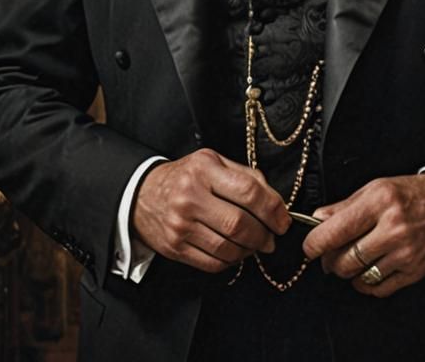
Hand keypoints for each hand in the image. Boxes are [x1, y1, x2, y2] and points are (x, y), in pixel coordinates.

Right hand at [131, 148, 290, 272]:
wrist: (141, 194)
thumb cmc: (185, 176)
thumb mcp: (212, 162)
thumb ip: (244, 175)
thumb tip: (275, 202)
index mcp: (203, 169)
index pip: (248, 191)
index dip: (273, 209)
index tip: (283, 220)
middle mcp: (190, 196)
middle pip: (239, 224)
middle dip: (264, 235)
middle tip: (273, 237)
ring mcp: (180, 225)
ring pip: (228, 248)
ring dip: (250, 251)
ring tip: (255, 245)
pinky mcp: (174, 248)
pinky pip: (213, 263)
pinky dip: (231, 261)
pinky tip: (236, 252)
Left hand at [301, 174, 424, 296]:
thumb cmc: (409, 194)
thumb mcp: (375, 188)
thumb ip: (344, 206)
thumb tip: (316, 220)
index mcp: (380, 202)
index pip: (337, 229)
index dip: (316, 242)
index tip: (309, 247)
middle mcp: (393, 228)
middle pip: (346, 258)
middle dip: (330, 261)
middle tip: (328, 255)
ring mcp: (405, 253)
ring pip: (360, 276)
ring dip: (347, 272)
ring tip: (348, 260)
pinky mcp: (414, 271)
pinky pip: (379, 288)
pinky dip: (366, 283)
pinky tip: (366, 270)